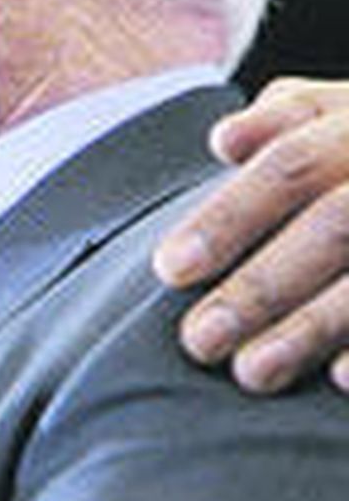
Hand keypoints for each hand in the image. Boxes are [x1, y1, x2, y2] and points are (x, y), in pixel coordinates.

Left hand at [154, 77, 348, 391]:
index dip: (230, 216)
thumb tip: (225, 140)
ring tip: (251, 374)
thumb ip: (294, 118)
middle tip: (198, 342)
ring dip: (315, 325)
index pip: (293, 165)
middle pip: (336, 223)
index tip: (169, 269)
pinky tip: (344, 382)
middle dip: (262, 284)